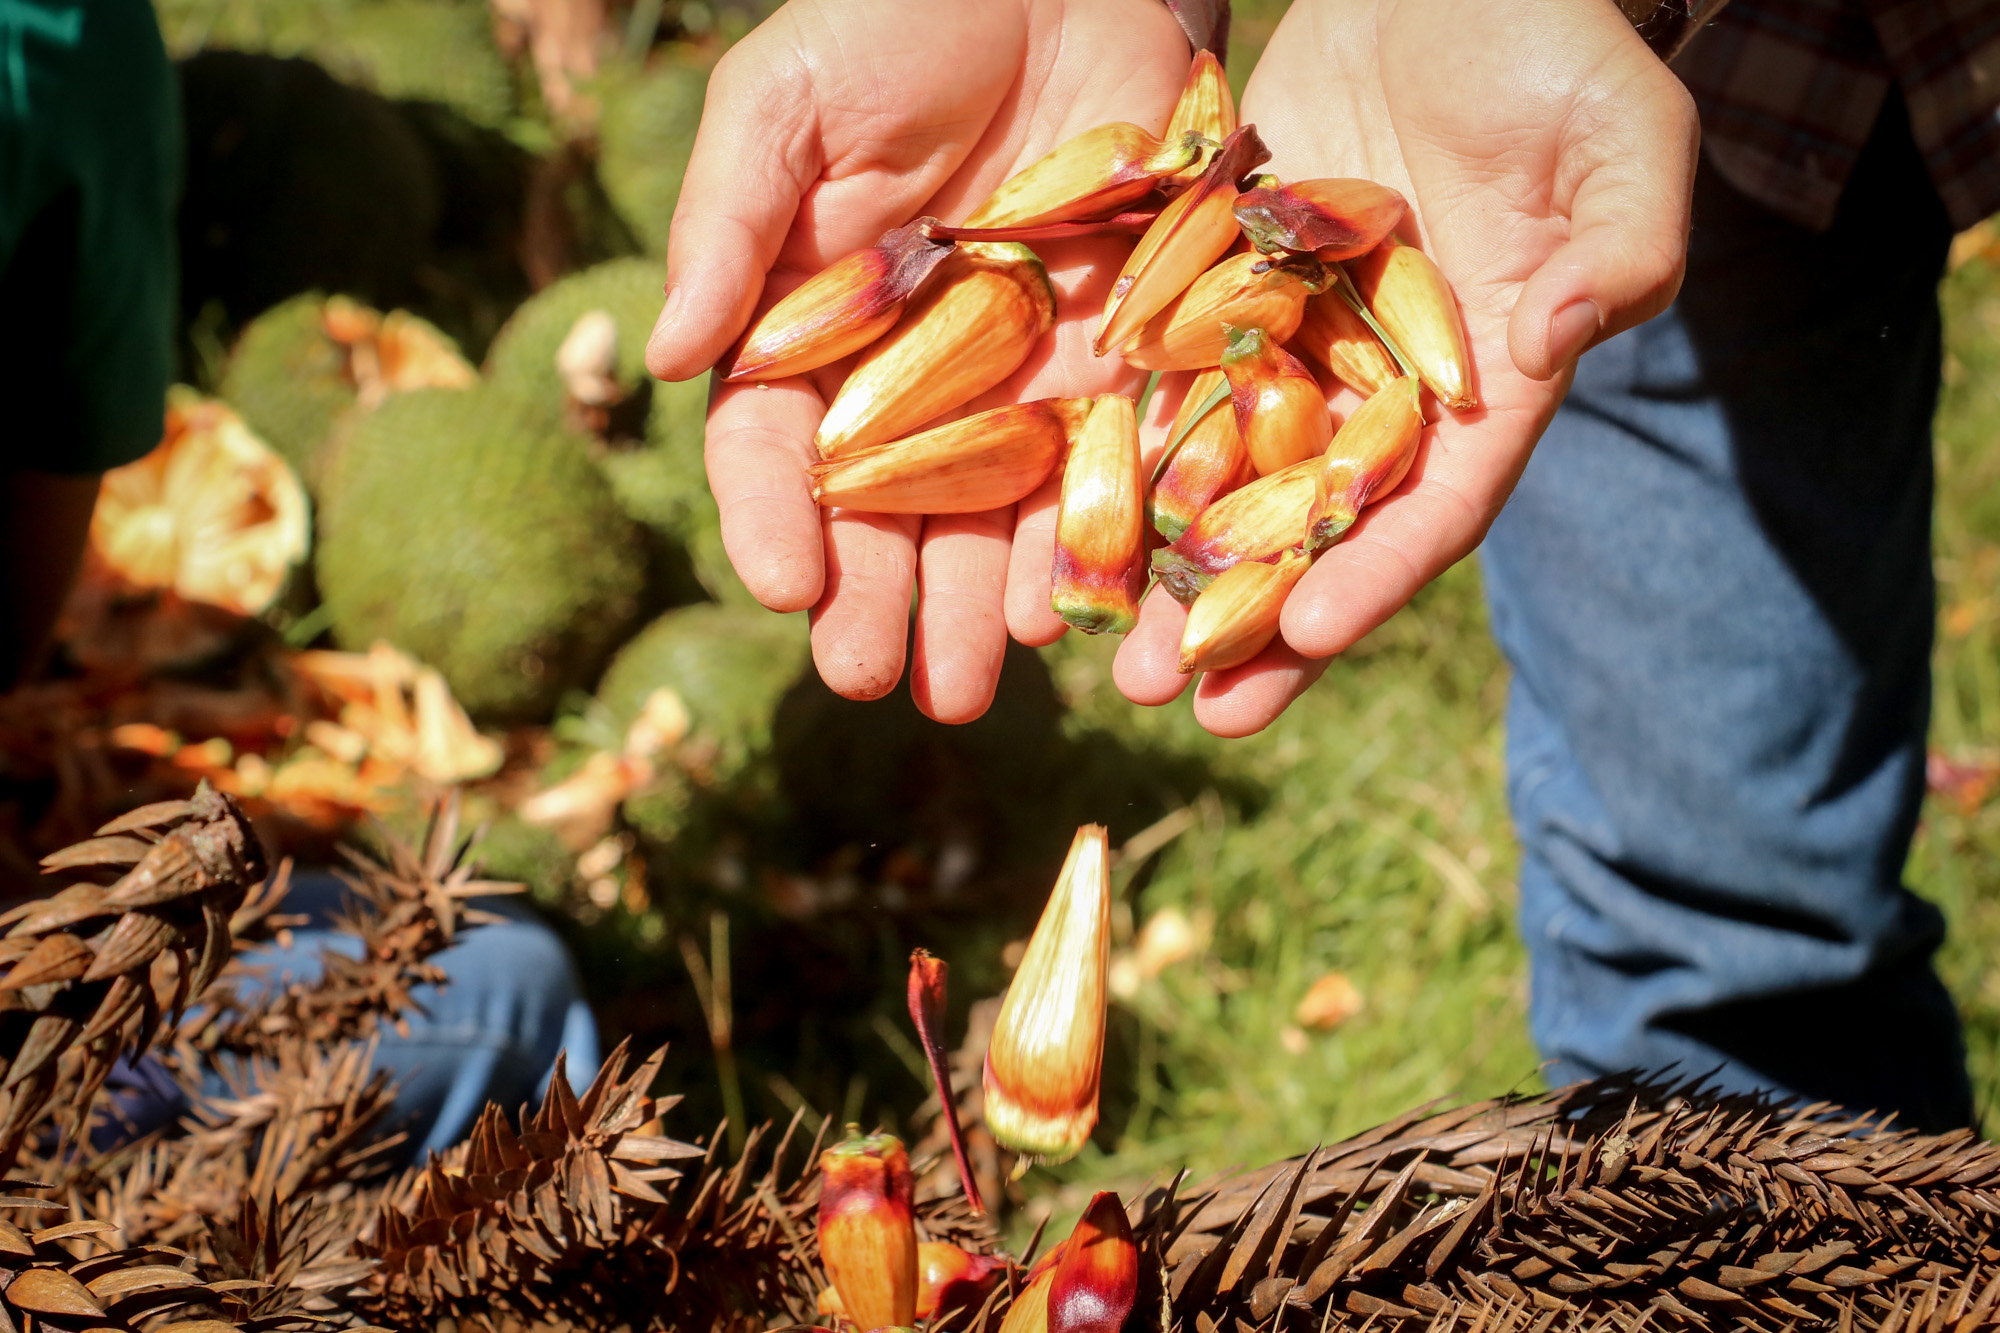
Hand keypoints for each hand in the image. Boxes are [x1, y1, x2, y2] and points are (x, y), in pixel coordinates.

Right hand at [645, 0, 1189, 721]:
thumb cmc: (894, 14)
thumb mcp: (786, 102)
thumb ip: (727, 225)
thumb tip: (670, 359)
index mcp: (810, 327)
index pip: (774, 446)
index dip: (773, 518)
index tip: (785, 586)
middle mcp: (909, 376)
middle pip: (884, 511)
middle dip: (874, 599)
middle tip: (867, 678)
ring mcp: (1016, 381)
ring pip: (989, 519)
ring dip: (976, 608)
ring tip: (965, 684)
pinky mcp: (1118, 367)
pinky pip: (1104, 472)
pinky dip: (1090, 542)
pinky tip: (1071, 608)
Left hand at [1111, 0, 1697, 734]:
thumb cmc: (1556, 54)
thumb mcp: (1625, 138)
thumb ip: (1620, 248)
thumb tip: (1555, 343)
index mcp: (1488, 384)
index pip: (1435, 504)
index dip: (1374, 572)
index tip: (1309, 633)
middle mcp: (1384, 391)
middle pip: (1317, 528)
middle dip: (1255, 620)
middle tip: (1184, 702)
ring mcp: (1296, 349)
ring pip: (1227, 483)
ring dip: (1172, 573)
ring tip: (1109, 657)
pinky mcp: (1222, 294)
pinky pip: (1167, 388)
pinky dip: (1124, 458)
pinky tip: (1065, 523)